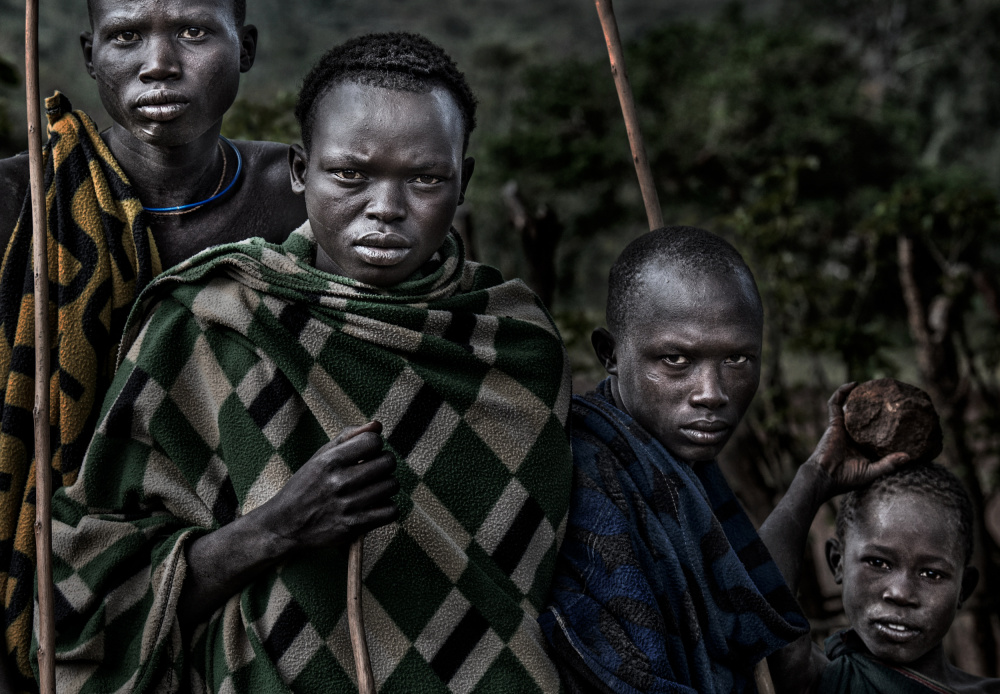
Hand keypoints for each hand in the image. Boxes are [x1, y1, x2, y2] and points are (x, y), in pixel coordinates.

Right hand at [261, 421, 399, 553]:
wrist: (283, 528)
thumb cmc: (304, 488)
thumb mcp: (319, 458)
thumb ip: (348, 437)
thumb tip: (378, 425)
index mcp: (329, 461)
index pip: (374, 441)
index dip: (374, 445)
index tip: (366, 454)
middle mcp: (339, 482)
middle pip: (388, 462)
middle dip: (384, 464)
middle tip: (372, 471)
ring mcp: (348, 506)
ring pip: (392, 485)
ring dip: (386, 486)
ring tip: (372, 489)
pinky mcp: (354, 527)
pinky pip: (391, 511)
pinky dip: (387, 508)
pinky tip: (374, 506)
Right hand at [805, 383, 909, 498]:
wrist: (825, 476)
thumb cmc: (846, 478)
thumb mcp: (873, 471)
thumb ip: (889, 464)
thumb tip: (909, 456)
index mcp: (861, 445)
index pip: (874, 429)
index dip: (883, 421)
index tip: (896, 413)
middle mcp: (853, 434)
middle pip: (863, 415)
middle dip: (872, 404)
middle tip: (885, 395)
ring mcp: (843, 427)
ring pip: (850, 406)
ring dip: (858, 395)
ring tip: (869, 385)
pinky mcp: (834, 423)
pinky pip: (836, 404)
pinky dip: (842, 393)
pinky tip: (854, 385)